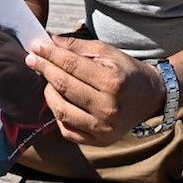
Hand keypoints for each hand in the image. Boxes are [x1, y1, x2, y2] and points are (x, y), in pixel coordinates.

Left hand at [25, 35, 164, 146]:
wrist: (150, 98)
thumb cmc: (126, 71)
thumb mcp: (107, 52)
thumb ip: (77, 47)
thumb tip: (49, 41)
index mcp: (113, 82)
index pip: (72, 65)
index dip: (50, 55)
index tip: (36, 46)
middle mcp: (108, 108)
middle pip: (64, 86)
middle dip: (44, 69)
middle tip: (32, 59)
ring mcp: (103, 128)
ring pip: (61, 110)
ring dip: (48, 92)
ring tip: (46, 80)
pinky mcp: (99, 142)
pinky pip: (67, 129)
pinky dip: (58, 113)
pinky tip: (58, 100)